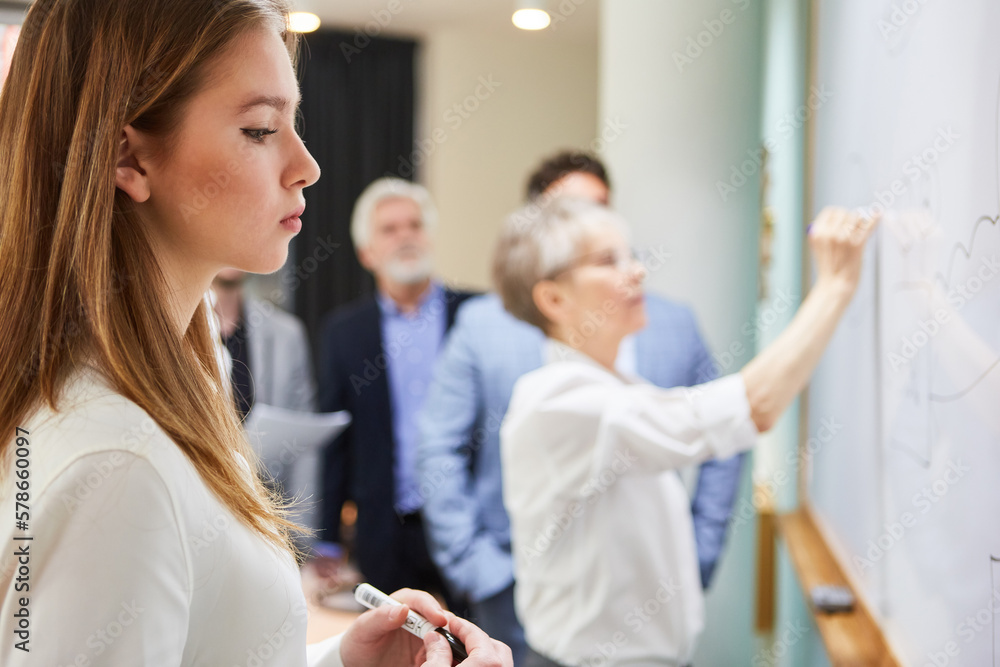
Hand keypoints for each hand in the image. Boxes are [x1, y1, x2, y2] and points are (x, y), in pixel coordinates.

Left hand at [339, 588, 511, 666]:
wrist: (358, 663)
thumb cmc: (358, 642)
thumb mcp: (363, 630)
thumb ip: (380, 617)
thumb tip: (402, 608)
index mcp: (403, 603)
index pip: (422, 601)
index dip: (432, 609)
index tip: (440, 619)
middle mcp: (418, 617)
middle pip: (440, 618)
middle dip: (448, 628)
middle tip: (453, 641)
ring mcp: (425, 636)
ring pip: (445, 637)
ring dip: (448, 646)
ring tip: (449, 656)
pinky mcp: (428, 652)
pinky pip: (441, 655)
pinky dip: (444, 659)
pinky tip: (442, 664)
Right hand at [421, 613, 511, 666]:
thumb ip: (436, 652)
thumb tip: (435, 639)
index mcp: (487, 664)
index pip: (480, 637)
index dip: (463, 627)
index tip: (451, 624)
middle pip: (496, 649)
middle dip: (476, 639)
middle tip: (456, 638)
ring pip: (499, 663)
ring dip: (481, 655)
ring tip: (456, 657)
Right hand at [808, 206, 879, 292]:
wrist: (835, 285)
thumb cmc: (829, 266)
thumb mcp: (819, 246)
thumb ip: (826, 231)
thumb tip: (845, 215)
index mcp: (817, 233)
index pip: (830, 211)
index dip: (838, 214)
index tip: (843, 220)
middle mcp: (828, 234)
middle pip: (845, 213)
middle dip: (850, 219)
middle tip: (852, 230)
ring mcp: (843, 238)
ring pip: (857, 218)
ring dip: (860, 224)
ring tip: (858, 236)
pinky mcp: (856, 244)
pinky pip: (868, 226)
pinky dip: (875, 219)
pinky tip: (878, 214)